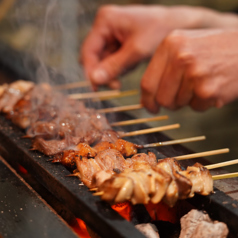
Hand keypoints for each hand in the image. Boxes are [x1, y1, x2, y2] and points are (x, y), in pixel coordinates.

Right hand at [81, 5, 211, 88]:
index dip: (90, 70)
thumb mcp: (136, 50)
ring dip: (112, 72)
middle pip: (94, 57)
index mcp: (106, 21)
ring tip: (127, 74)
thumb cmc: (160, 30)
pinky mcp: (119, 43)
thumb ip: (114, 66)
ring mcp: (112, 34)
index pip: (89, 51)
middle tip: (116, 86)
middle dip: (103, 72)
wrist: (179, 26)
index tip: (97, 87)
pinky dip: (119, 68)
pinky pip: (113, 60)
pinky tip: (131, 66)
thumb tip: (94, 80)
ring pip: (103, 61)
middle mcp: (105, 26)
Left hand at [141, 29, 237, 112]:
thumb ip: (163, 66)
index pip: (147, 83)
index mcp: (170, 45)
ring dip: (189, 99)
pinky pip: (196, 108)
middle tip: (182, 95)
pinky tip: (213, 86)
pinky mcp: (209, 90)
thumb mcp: (185, 45)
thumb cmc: (214, 49)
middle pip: (162, 99)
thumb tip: (147, 96)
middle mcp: (181, 58)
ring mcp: (195, 74)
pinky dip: (203, 102)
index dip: (147, 100)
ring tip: (203, 82)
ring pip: (178, 104)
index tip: (150, 107)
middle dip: (170, 102)